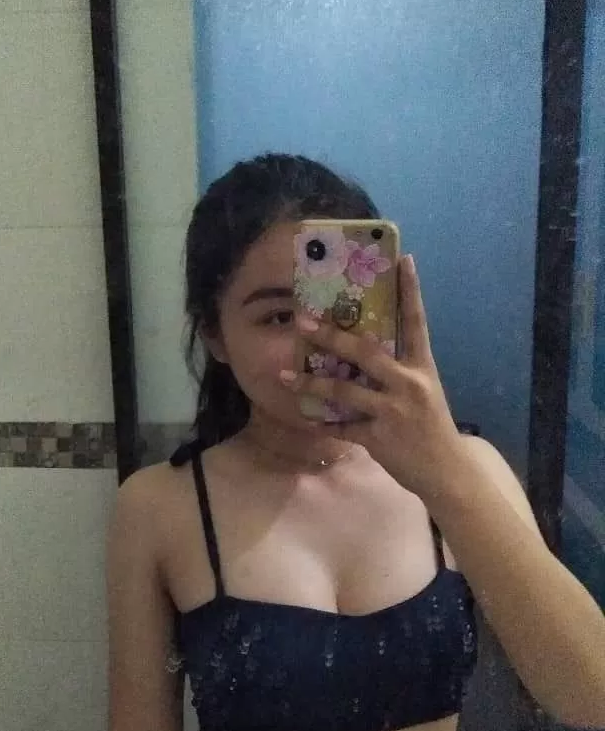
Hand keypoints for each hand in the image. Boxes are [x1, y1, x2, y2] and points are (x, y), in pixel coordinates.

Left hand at [281, 254, 463, 499]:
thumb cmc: (431, 426)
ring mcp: (393, 412)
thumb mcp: (425, 390)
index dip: (411, 291)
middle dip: (331, 336)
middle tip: (304, 321)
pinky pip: (342, 428)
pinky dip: (323, 424)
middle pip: (365, 352)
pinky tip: (306, 418)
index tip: (403, 260)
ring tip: (284, 374)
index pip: (417, 322)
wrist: (447, 471)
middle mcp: (408, 384)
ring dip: (310, 382)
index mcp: (422, 367)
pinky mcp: (379, 439)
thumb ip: (399, 370)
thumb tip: (364, 349)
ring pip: (344, 390)